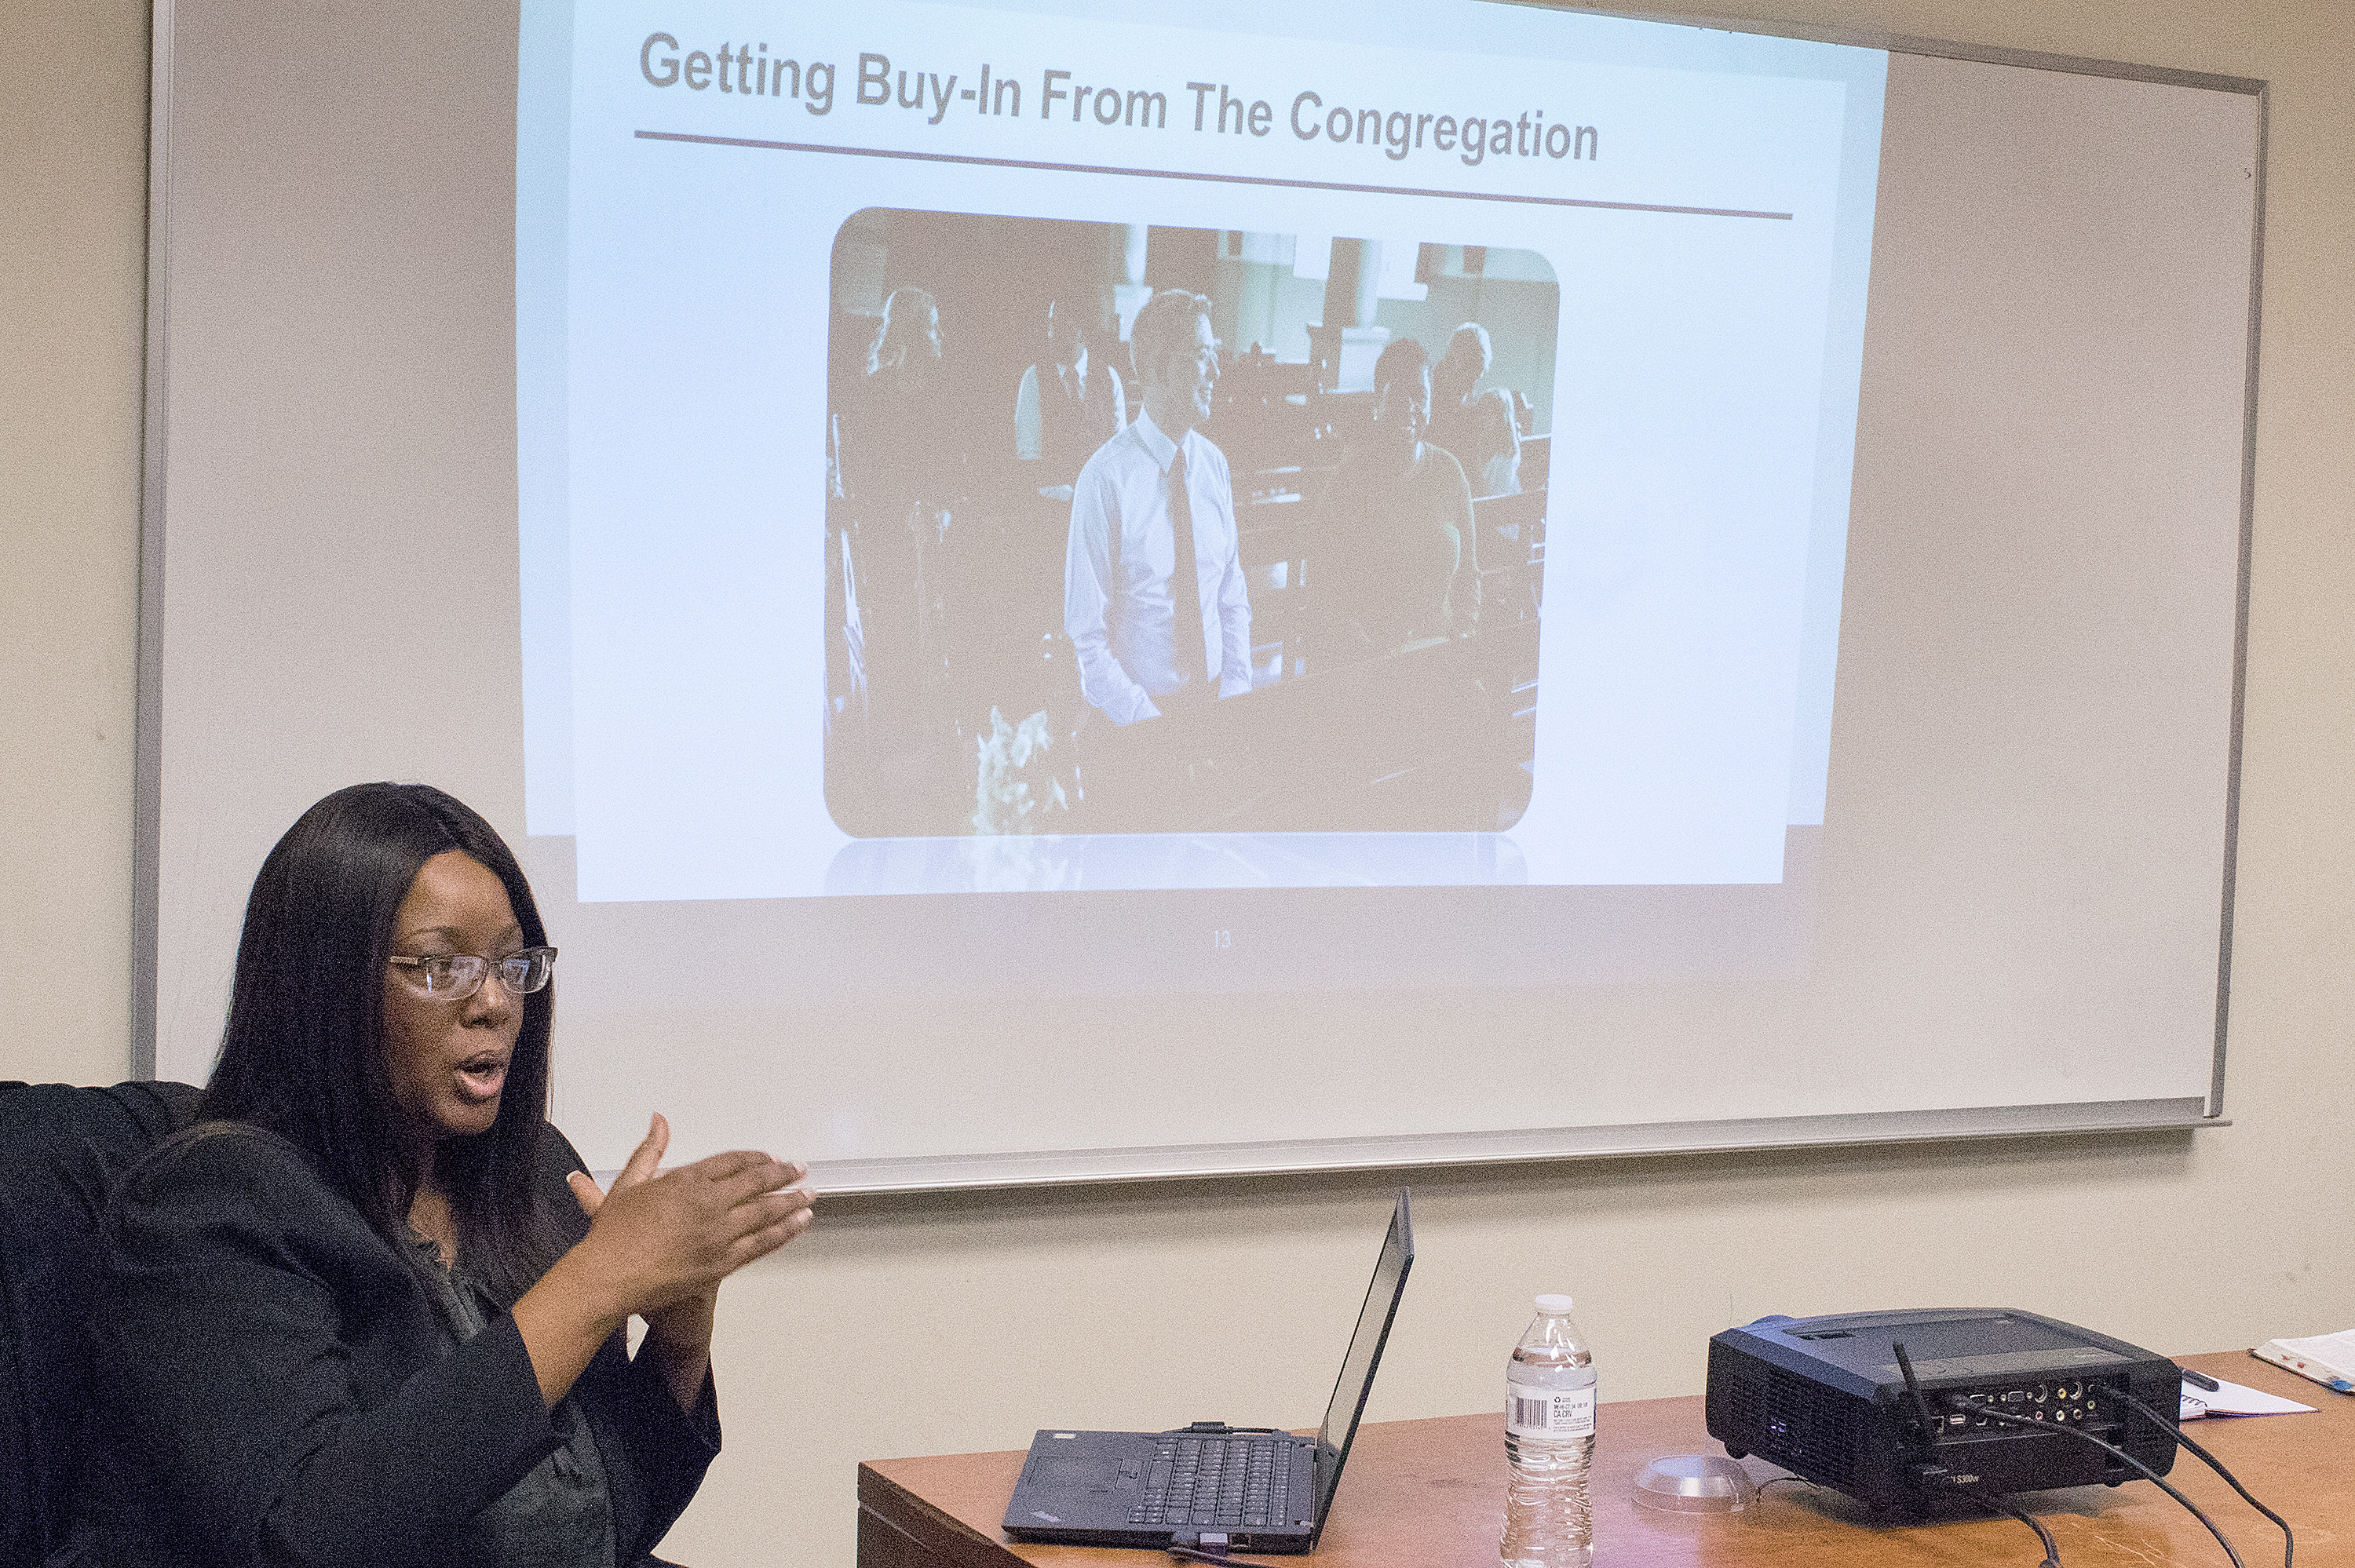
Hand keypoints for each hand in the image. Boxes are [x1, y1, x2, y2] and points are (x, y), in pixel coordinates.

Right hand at [565, 1113, 813, 1323]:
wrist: (608, 1277)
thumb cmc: (613, 1235)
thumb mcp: (628, 1184)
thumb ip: (649, 1151)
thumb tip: (658, 1120)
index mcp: (687, 1181)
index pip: (732, 1162)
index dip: (755, 1158)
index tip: (770, 1158)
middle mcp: (709, 1204)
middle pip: (756, 1183)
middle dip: (783, 1174)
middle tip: (799, 1169)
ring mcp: (719, 1235)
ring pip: (766, 1213)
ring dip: (791, 1202)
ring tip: (809, 1194)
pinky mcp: (722, 1263)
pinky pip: (762, 1244)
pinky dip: (784, 1232)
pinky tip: (798, 1224)